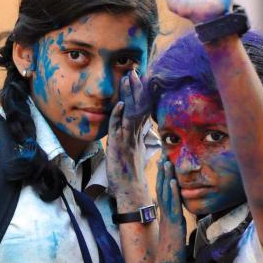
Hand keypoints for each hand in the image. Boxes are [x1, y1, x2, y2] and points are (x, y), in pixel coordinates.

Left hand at [106, 71, 148, 199]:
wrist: (130, 191)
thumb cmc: (129, 174)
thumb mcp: (134, 152)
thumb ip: (135, 137)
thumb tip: (136, 128)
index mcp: (139, 135)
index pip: (143, 109)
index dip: (142, 93)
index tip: (142, 78)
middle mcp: (135, 134)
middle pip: (139, 106)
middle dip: (137, 88)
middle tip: (135, 71)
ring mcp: (128, 139)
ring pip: (131, 113)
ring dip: (130, 95)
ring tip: (128, 78)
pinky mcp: (118, 146)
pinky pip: (119, 128)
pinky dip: (119, 115)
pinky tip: (120, 103)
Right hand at [152, 156, 187, 262]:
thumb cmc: (171, 259)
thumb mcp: (175, 239)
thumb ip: (176, 228)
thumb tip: (178, 222)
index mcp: (167, 218)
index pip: (165, 195)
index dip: (164, 180)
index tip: (165, 165)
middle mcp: (166, 216)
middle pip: (164, 190)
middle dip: (164, 173)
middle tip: (163, 155)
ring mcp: (169, 220)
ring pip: (167, 195)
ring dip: (167, 177)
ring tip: (167, 161)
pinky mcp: (174, 226)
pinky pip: (173, 206)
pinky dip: (173, 192)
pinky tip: (174, 181)